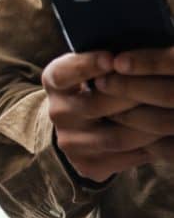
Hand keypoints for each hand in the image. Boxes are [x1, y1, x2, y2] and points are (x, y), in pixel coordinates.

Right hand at [43, 51, 166, 182]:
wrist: (79, 126)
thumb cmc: (97, 85)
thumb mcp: (92, 67)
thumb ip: (108, 60)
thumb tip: (140, 53)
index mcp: (55, 82)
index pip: (65, 73)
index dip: (86, 66)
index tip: (112, 59)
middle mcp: (57, 113)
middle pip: (97, 106)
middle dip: (134, 96)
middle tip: (164, 87)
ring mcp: (70, 142)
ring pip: (117, 137)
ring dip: (151, 126)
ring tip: (173, 113)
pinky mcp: (87, 165)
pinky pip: (126, 159)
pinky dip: (152, 148)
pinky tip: (168, 136)